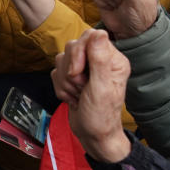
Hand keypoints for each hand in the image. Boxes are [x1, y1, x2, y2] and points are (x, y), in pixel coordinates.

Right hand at [52, 30, 131, 162]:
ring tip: (78, 95)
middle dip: (71, 71)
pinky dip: (60, 87)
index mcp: (112, 59)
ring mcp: (85, 68)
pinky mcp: (73, 76)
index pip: (89, 36)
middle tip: (81, 88)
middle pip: (73, 46)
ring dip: (65, 82)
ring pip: (62, 59)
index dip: (79, 53)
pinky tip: (72, 98)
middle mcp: (99, 60)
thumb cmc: (101, 117)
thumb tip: (99, 32)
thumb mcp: (101, 88)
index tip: (78, 73)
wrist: (91, 136)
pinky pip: (56, 71)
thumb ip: (100, 60)